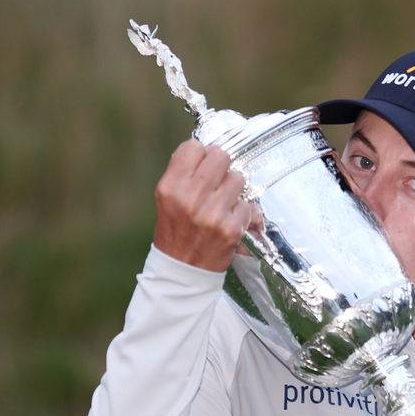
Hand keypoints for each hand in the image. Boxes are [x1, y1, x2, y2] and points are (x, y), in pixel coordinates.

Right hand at [153, 140, 259, 270]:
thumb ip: (183, 172)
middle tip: (216, 181)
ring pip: (238, 178)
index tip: (202, 165)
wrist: (183, 269)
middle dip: (220, 167)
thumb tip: (208, 150)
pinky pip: (247, 203)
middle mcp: (191, 197)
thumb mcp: (167, 198)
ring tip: (222, 202)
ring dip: (233, 187)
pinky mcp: (232, 228)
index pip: (194, 147)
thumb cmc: (176, 230)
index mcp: (171, 187)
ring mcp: (213, 213)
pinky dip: (241, 210)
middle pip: (220, 156)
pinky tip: (228, 219)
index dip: (201, 155)